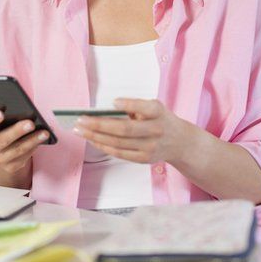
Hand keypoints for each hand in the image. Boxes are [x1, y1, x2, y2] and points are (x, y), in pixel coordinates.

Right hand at [0, 110, 49, 176]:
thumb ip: (1, 116)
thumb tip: (20, 109)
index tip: (1, 113)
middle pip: (1, 141)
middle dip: (17, 131)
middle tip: (30, 123)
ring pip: (16, 150)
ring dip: (32, 140)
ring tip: (44, 132)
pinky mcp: (10, 167)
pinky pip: (24, 157)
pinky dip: (34, 147)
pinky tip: (42, 139)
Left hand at [72, 98, 190, 163]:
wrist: (180, 142)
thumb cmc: (161, 120)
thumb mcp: (154, 107)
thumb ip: (135, 107)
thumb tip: (105, 111)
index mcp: (159, 112)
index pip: (145, 107)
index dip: (129, 105)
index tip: (113, 102)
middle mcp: (156, 130)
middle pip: (124, 129)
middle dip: (99, 125)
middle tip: (80, 120)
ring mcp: (150, 147)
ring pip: (118, 143)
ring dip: (95, 137)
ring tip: (80, 130)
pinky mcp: (144, 159)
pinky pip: (119, 153)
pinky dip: (103, 146)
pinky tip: (91, 139)